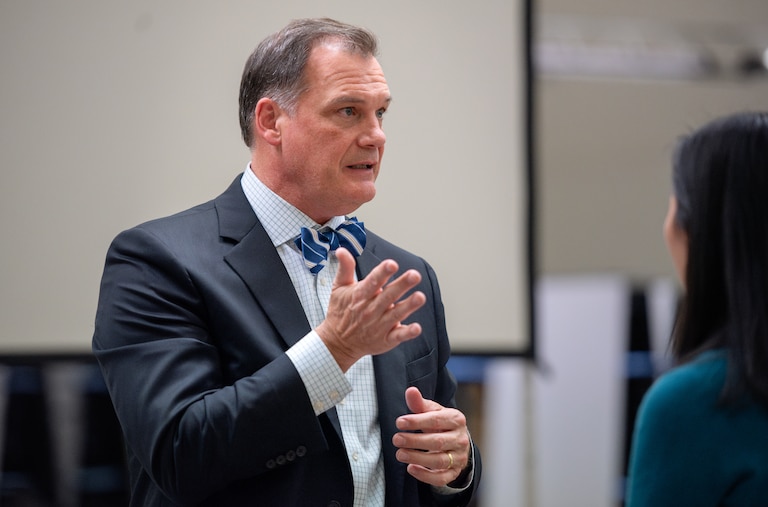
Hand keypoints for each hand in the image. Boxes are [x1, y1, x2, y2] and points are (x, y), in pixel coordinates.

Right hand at [316, 248, 425, 370]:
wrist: (337, 342)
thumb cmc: (340, 312)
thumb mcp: (338, 288)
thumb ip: (345, 268)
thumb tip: (342, 250)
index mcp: (360, 295)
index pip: (372, 281)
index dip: (382, 272)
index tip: (392, 264)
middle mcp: (370, 309)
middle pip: (388, 296)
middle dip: (402, 285)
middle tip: (414, 275)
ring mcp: (378, 325)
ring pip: (395, 314)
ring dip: (408, 306)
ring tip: (420, 297)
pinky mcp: (385, 339)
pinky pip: (398, 336)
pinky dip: (407, 332)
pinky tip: (416, 328)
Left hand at [392, 387, 471, 486]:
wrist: (457, 442)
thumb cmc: (441, 424)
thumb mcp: (433, 411)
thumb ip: (420, 404)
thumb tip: (410, 390)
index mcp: (456, 419)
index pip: (436, 420)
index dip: (417, 421)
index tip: (399, 422)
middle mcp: (460, 439)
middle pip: (437, 442)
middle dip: (414, 441)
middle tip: (396, 439)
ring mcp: (459, 457)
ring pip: (439, 461)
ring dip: (417, 458)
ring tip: (400, 453)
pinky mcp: (454, 472)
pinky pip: (441, 478)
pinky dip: (425, 476)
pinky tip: (411, 468)